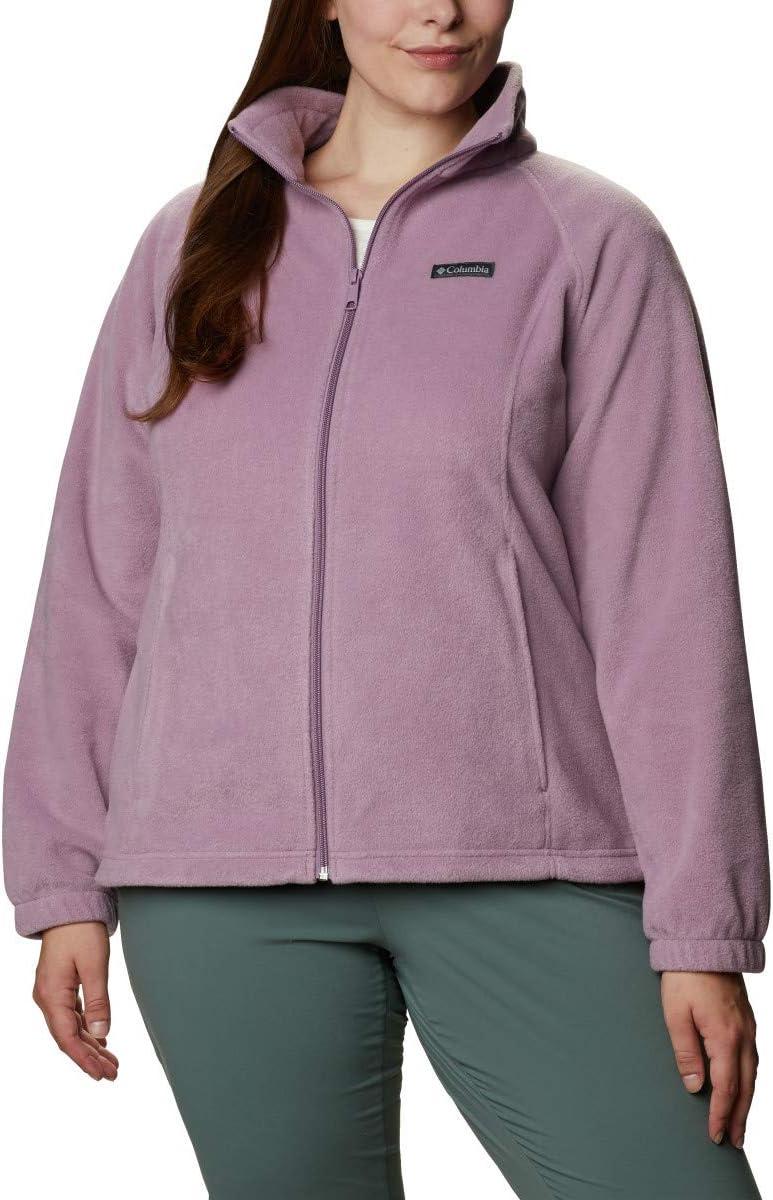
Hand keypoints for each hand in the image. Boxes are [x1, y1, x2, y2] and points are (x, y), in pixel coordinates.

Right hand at [32, 921, 118, 1081]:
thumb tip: (102, 1035)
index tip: (102, 1075)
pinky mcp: (60, 985)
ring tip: (111, 1062)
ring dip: (90, 1046)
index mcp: (51, 995)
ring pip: (70, 1028)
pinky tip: (100, 1039)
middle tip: (113, 1073)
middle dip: (90, 1057)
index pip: (67, 1038)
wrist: (68, 904)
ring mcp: (52, 992)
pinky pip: (72, 1015)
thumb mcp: (94, 965)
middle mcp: (47, 997)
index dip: (84, 1060)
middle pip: (68, 1037)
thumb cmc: (81, 930)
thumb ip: (98, 1001)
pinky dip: (87, 1029)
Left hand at [661, 970, 756, 1147]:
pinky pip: (753, 1058)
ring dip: (747, 1101)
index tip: (715, 1134)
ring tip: (740, 1122)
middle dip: (740, 1116)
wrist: (705, 943)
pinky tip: (744, 1086)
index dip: (721, 1114)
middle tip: (734, 1141)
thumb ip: (686, 1052)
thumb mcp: (676, 1014)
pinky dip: (750, 1079)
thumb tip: (695, 1087)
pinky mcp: (747, 1020)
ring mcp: (749, 1028)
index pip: (726, 1087)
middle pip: (746, 1086)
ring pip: (753, 1074)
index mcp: (725, 1037)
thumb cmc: (685, 976)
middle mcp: (743, 1036)